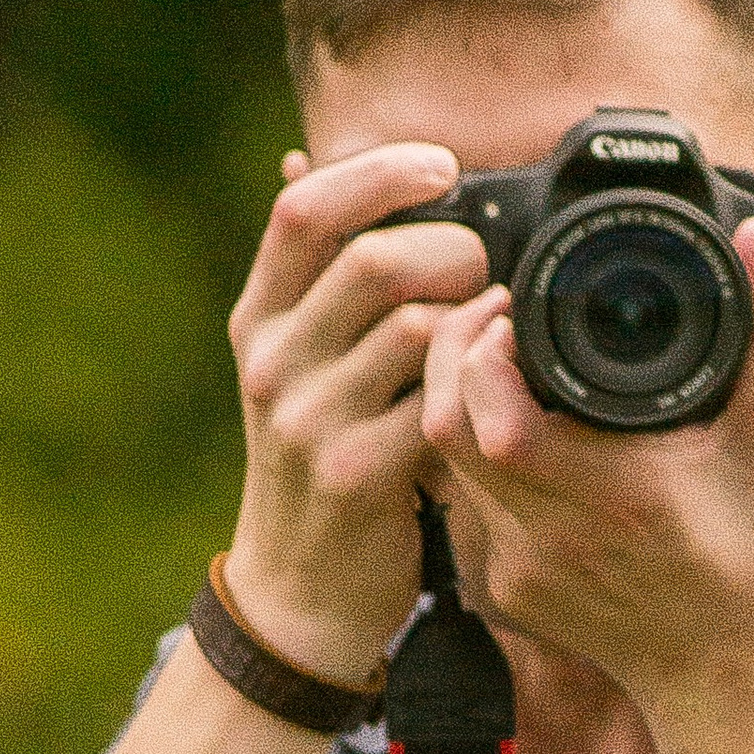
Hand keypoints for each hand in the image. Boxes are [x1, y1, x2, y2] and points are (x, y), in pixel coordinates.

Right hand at [222, 143, 490, 683]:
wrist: (299, 591)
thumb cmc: (318, 458)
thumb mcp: (296, 361)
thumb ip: (313, 277)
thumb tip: (308, 163)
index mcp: (259, 317)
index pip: (304, 209)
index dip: (379, 171)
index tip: (445, 166)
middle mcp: (272, 360)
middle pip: (373, 260)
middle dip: (455, 253)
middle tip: (487, 277)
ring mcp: (307, 418)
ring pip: (414, 328)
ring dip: (476, 321)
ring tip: (494, 337)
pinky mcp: (354, 474)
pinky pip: (436, 404)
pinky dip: (479, 386)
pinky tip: (492, 393)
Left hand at [417, 218, 753, 723]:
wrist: (734, 680)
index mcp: (613, 498)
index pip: (492, 414)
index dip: (482, 345)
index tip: (517, 303)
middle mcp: (550, 539)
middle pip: (443, 427)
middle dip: (453, 352)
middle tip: (497, 313)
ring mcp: (517, 571)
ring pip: (443, 462)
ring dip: (457, 400)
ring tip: (503, 358)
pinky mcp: (503, 591)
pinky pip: (462, 500)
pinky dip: (473, 452)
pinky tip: (515, 427)